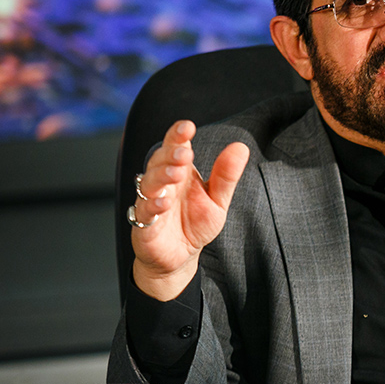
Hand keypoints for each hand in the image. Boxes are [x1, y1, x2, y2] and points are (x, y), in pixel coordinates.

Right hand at [129, 120, 249, 300]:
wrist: (181, 256)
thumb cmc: (195, 223)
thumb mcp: (218, 199)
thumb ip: (226, 175)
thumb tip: (240, 147)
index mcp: (180, 171)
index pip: (176, 146)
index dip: (178, 135)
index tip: (187, 127)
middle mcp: (163, 183)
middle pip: (159, 161)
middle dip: (170, 155)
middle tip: (184, 154)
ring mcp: (150, 202)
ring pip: (149, 184)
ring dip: (161, 177)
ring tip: (176, 174)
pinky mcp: (144, 225)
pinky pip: (144, 212)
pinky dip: (152, 206)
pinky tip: (163, 202)